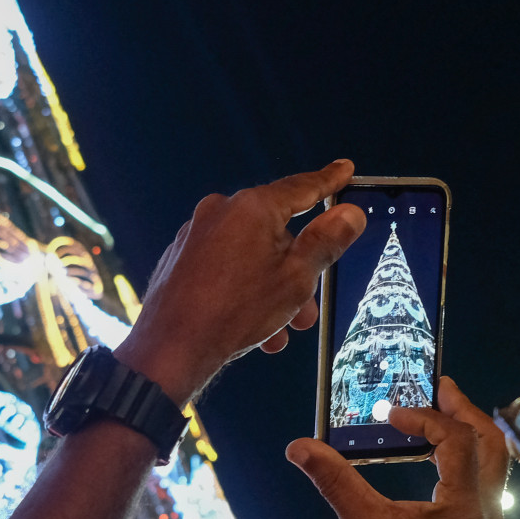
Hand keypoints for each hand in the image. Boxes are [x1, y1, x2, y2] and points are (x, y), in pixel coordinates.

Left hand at [114, 160, 364, 405]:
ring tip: (280, 330)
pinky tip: (253, 330)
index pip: (302, 187)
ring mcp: (196, 234)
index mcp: (252, 208)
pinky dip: (243, 292)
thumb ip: (326, 242)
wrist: (169, 349)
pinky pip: (225, 268)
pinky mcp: (180, 258)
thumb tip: (350, 213)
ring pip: (251, 256)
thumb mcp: (295, 279)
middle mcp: (220, 211)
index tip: (345, 169)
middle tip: (308, 310)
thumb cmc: (235, 312)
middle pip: (276, 232)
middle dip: (297, 272)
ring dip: (271, 291)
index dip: (329, 181)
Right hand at [287, 377, 509, 518]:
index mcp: (464, 506)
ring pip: (496, 464)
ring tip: (442, 415)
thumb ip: (334, 480)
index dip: (424, 417)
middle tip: (440, 387)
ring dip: (472, 434)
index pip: (456, 439)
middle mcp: (487, 512)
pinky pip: (486, 483)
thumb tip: (299, 446)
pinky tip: (439, 459)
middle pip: (493, 443)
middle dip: (466, 411)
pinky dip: (469, 459)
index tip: (390, 413)